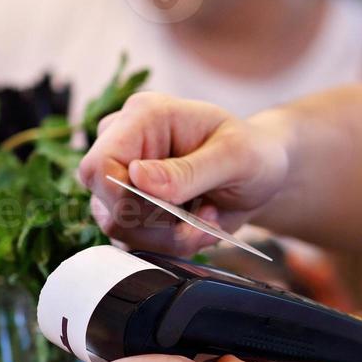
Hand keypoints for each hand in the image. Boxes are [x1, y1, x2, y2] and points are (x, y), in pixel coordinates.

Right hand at [78, 92, 290, 254]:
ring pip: (119, 227)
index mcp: (144, 116)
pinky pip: (135, 240)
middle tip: (203, 218)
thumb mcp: (235, 157)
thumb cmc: (252, 152)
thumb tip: (138, 178)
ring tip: (208, 219)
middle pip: (106, 202)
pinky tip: (198, 228)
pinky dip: (170, 245)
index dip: (125, 197)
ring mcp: (125, 178)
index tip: (171, 207)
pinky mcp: (132, 206)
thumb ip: (188, 170)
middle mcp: (126, 144)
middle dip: (156, 224)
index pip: (100, 164)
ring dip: (168, 238)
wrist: (261, 174)